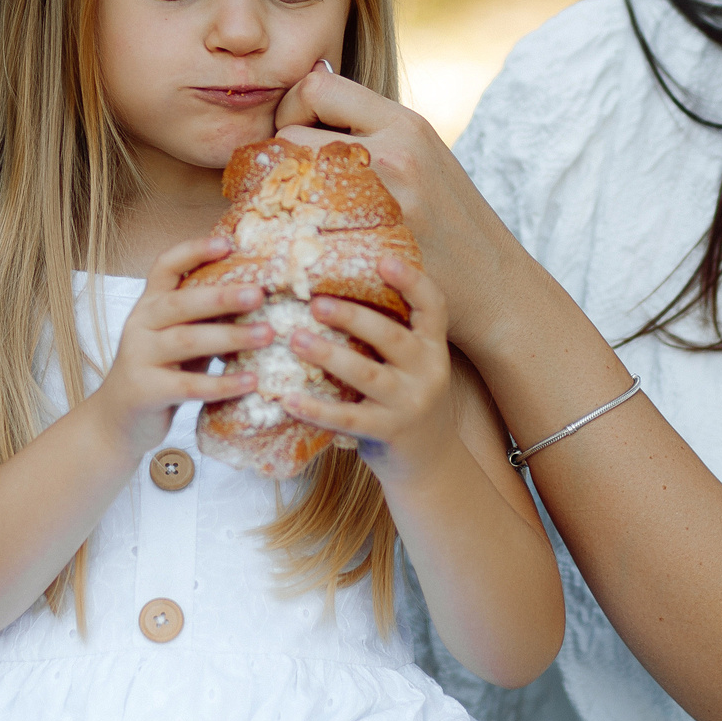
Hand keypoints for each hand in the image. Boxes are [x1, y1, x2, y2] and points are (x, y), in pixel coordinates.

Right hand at [91, 236, 266, 458]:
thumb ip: (204, 318)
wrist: (117, 421)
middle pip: (180, 302)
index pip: (165, 266)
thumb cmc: (160, 372)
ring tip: (267, 335)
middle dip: (222, 296)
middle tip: (259, 294)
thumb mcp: (178, 339)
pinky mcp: (145, 391)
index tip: (227, 244)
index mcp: (149, 305)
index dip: (194, 251)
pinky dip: (222, 383)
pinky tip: (251, 381)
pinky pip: (188, 386)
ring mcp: (139, 357)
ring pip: (185, 340)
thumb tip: (259, 294)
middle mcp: (140, 325)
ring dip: (230, 337)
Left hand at [271, 67, 517, 348]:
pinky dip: (291, 232)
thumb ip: (375, 129)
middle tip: (290, 180)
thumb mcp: (424, 154)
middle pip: (291, 134)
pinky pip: (300, 229)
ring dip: (281, 194)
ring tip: (295, 209)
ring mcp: (381, 204)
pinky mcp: (369, 249)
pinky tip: (303, 242)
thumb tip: (313, 97)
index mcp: (405, 124)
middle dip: (280, 156)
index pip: (317, 86)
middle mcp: (393, 156)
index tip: (298, 133)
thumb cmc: (450, 217)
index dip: (293, 107)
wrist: (492, 282)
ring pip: (288, 182)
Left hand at [279, 259, 461, 482]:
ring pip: (367, 375)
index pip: (433, 306)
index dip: (412, 281)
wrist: (430, 460)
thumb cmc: (407, 397)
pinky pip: (348, 419)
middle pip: (392, 337)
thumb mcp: (412, 362)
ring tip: (295, 339)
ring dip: (329, 355)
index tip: (383, 260)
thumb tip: (336, 287)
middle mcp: (428, 372)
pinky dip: (316, 409)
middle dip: (353, 317)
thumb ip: (390, 331)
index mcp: (433, 346)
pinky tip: (288, 398)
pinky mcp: (388, 433)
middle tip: (315, 302)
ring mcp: (409, 404)